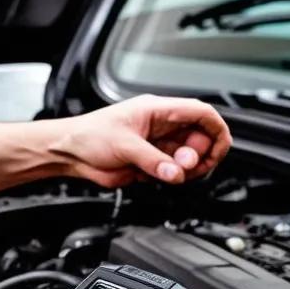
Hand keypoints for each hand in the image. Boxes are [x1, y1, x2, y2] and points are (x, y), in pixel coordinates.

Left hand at [59, 94, 231, 188]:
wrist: (69, 153)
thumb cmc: (88, 136)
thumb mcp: (124, 145)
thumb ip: (153, 160)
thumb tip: (175, 173)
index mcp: (157, 110)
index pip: (201, 113)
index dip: (216, 129)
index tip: (220, 147)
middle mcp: (161, 127)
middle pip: (200, 139)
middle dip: (199, 155)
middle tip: (184, 166)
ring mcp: (157, 146)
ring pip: (188, 158)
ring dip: (185, 170)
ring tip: (168, 173)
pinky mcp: (150, 164)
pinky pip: (173, 172)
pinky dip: (171, 178)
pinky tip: (154, 176)